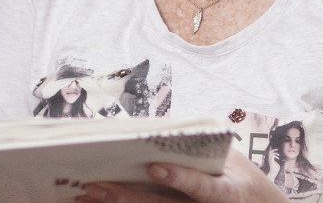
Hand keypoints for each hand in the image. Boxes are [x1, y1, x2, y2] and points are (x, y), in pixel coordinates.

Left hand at [75, 149, 287, 202]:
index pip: (202, 188)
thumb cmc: (237, 178)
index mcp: (224, 192)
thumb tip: (161, 128)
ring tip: (85, 196)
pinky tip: (94, 202)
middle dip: (126, 196)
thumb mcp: (230, 159)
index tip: (155, 167)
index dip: (180, 178)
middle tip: (96, 186)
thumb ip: (199, 144)